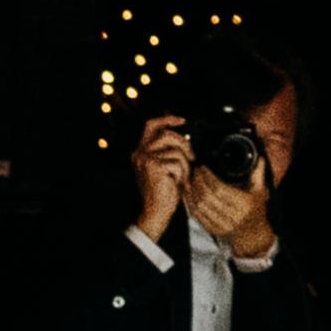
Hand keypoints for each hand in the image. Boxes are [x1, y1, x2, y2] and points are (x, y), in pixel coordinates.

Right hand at [129, 117, 193, 244]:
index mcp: (140, 152)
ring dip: (185, 164)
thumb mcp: (164, 167)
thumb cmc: (163, 191)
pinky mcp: (154, 166)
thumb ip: (168, 151)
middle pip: (166, 134)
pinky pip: (177, 163)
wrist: (156, 211)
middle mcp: (139, 153)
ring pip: (175, 150)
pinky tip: (178, 183)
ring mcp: (145, 159)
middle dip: (184, 144)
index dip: (167, 119)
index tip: (182, 120)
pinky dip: (183, 173)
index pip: (151, 125)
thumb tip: (185, 138)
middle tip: (192, 157)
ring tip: (183, 176)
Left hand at [183, 155, 276, 266]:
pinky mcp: (213, 230)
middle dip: (198, 181)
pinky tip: (187, 192)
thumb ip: (258, 173)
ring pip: (200, 206)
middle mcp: (233, 216)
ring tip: (189, 179)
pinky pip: (197, 215)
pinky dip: (189, 203)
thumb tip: (260, 157)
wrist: (253, 235)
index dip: (208, 177)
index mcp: (244, 204)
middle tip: (194, 170)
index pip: (220, 189)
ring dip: (192, 191)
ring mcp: (222, 225)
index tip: (202, 167)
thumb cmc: (256, 209)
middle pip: (208, 197)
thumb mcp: (260, 191)